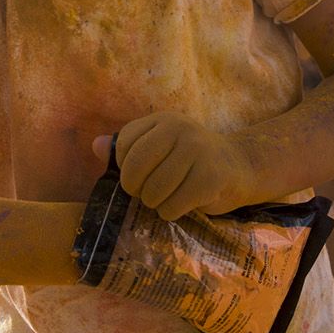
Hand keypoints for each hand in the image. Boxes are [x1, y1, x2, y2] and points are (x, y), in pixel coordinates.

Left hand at [94, 112, 252, 221]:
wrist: (239, 167)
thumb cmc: (191, 160)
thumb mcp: (160, 147)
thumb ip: (128, 147)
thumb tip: (94, 146)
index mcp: (163, 120)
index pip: (124, 145)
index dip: (124, 167)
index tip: (139, 175)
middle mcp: (180, 129)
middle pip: (135, 167)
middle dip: (135, 188)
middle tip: (146, 194)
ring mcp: (197, 151)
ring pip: (153, 191)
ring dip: (155, 203)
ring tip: (166, 199)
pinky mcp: (210, 178)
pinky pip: (173, 206)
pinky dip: (171, 212)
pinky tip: (182, 205)